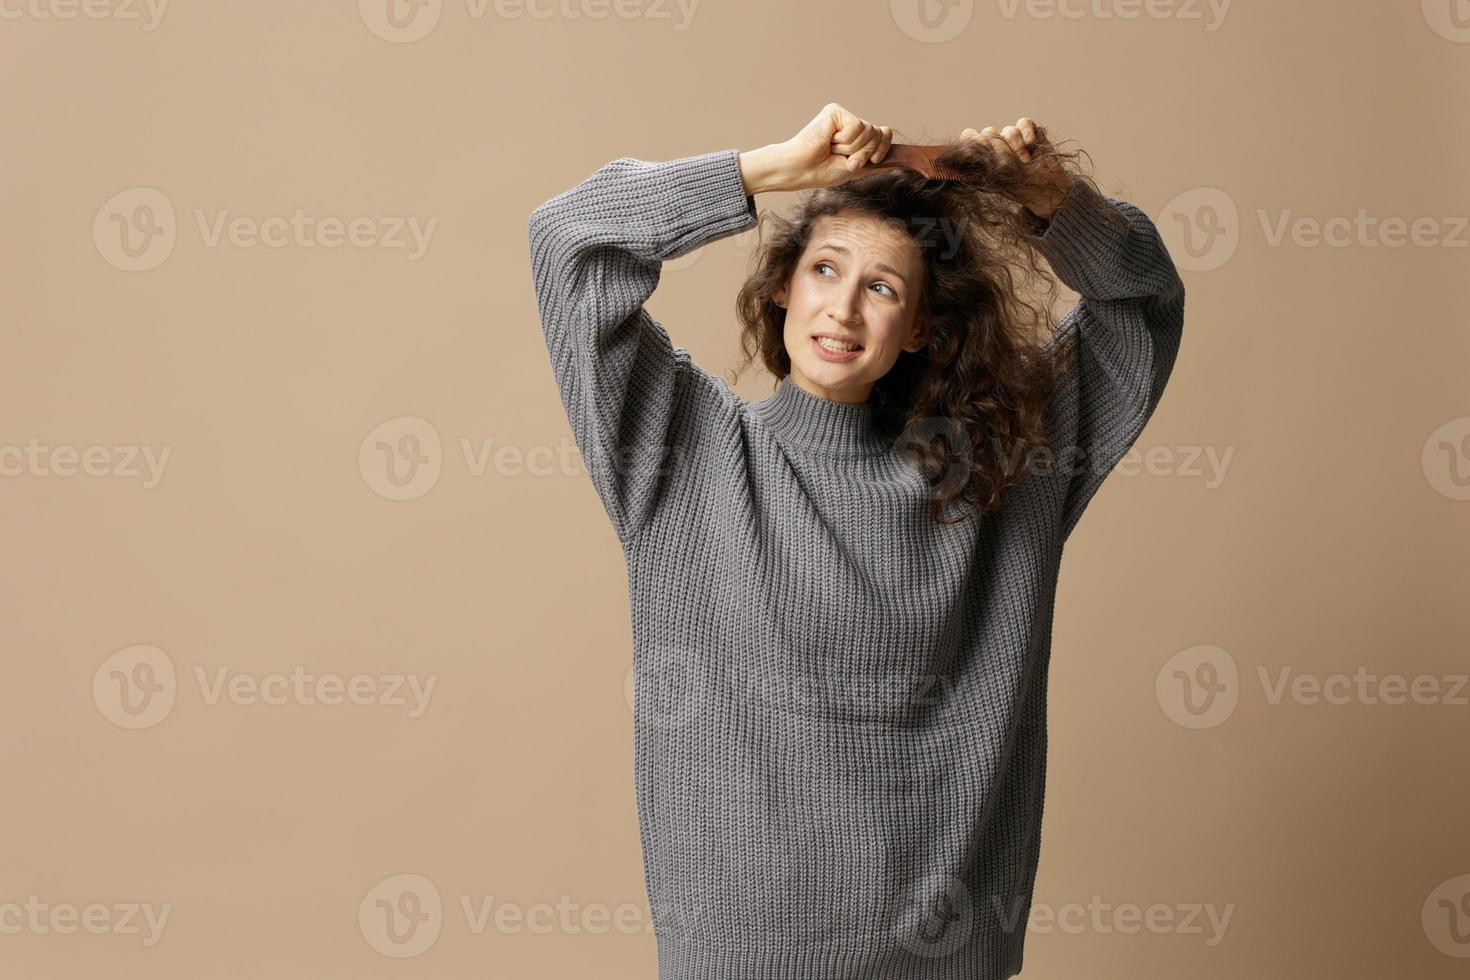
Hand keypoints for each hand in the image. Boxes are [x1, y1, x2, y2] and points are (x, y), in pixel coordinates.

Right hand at [740, 102, 893, 194]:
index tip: (872, 161)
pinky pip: (856, 127)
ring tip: (833, 150)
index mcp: (857, 136)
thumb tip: (899, 162)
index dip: (882, 148)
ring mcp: (844, 116)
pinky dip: (845, 141)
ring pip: (868, 131)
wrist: (800, 170)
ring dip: (851, 149)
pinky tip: (829, 142)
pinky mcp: (835, 111)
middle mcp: (851, 123)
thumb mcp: (856, 169)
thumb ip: (875, 163)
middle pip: (879, 134)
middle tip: (845, 160)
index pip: (884, 134)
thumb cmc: (821, 171)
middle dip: (865, 153)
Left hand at [960, 118, 1072, 219]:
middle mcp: (995, 143)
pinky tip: (1031, 146)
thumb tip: (965, 157)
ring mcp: (1012, 136)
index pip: (970, 136)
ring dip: (1018, 149)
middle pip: (989, 132)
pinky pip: (1024, 123)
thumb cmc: (1020, 189)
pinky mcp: (1029, 131)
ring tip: (1026, 163)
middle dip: (1002, 151)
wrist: (1047, 189)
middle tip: (1011, 167)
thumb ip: (982, 168)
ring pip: (1009, 130)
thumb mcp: (998, 183)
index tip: (985, 154)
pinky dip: (1028, 133)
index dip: (975, 142)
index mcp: (983, 155)